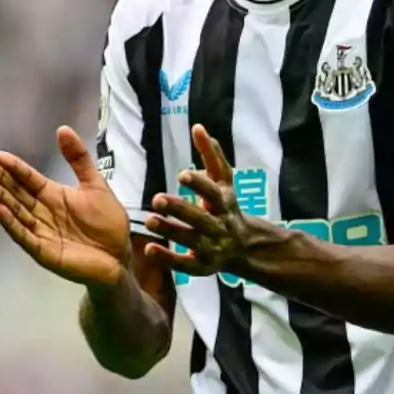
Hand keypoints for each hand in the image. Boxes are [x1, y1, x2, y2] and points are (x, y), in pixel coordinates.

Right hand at [0, 126, 130, 287]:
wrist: (120, 255)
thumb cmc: (107, 222)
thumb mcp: (95, 185)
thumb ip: (79, 159)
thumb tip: (62, 129)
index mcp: (52, 195)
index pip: (28, 179)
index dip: (13, 167)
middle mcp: (42, 212)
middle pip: (17, 193)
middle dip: (0, 180)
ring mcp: (40, 232)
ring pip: (16, 212)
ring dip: (0, 198)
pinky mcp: (44, 251)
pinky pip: (24, 236)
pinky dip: (11, 224)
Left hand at [144, 125, 249, 277]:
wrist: (243, 246)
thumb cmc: (226, 206)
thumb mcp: (223, 180)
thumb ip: (211, 155)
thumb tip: (198, 127)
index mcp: (224, 202)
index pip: (212, 192)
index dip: (199, 184)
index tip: (182, 175)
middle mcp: (219, 225)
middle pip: (200, 218)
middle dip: (180, 209)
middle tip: (157, 198)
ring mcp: (211, 248)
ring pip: (190, 240)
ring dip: (170, 230)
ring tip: (149, 221)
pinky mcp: (201, 266)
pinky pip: (184, 264)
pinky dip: (168, 259)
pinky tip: (150, 250)